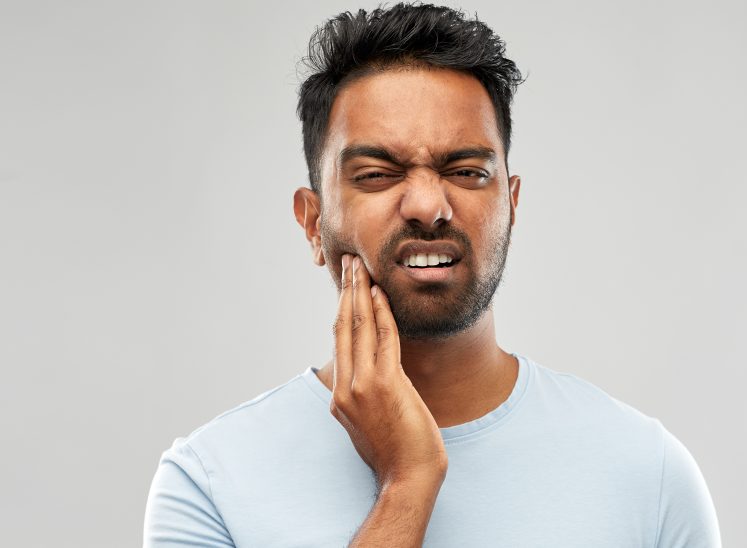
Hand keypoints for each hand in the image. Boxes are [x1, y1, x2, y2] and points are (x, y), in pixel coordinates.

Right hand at [330, 254, 447, 487]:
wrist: (408, 478)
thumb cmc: (397, 456)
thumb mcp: (370, 425)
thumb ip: (365, 398)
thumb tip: (371, 379)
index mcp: (340, 397)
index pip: (339, 342)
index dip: (342, 309)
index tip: (346, 285)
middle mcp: (345, 388)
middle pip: (343, 327)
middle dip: (347, 291)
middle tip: (349, 262)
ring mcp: (363, 386)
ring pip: (359, 328)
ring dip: (361, 293)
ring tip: (362, 267)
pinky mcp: (385, 385)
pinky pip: (383, 340)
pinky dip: (382, 314)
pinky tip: (381, 294)